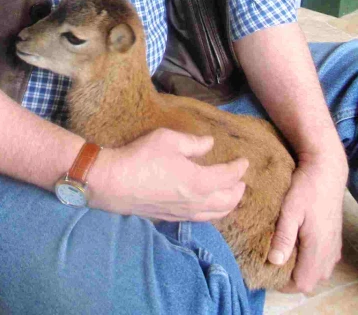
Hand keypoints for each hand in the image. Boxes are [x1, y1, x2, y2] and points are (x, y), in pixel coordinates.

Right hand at [90, 127, 247, 221]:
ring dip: (228, 204)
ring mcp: (184, 213)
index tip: (244, 160)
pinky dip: (213, 212)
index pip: (228, 177)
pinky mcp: (172, 218)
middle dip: (238, 190)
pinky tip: (208, 205)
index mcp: (199, 181)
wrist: (115, 183)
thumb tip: (210, 144)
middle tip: (241, 179)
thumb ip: (193, 143)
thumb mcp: (168, 140)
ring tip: (230, 194)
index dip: (238, 168)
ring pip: (216, 214)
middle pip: (227, 201)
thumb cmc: (142, 157)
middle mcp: (196, 202)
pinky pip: (202, 218)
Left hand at [268, 153, 347, 292]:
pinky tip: (294, 246)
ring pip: (317, 273)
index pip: (302, 284)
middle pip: (309, 281)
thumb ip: (284, 236)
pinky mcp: (334, 241)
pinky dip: (309, 261)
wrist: (326, 172)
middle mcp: (329, 254)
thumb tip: (274, 261)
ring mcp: (333, 248)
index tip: (266, 272)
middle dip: (290, 278)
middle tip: (270, 262)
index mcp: (318, 249)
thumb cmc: (306, 189)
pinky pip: (322, 262)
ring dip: (300, 269)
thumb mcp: (290, 210)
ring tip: (280, 254)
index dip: (283, 284)